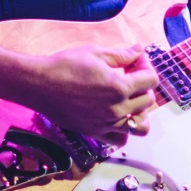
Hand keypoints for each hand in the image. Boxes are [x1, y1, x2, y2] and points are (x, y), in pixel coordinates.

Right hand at [26, 43, 157, 143]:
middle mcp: (116, 109)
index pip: (151, 80)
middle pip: (148, 100)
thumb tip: (139, 51)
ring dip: (139, 111)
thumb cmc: (65, 65)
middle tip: (129, 75)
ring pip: (140, 125)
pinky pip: (120, 140)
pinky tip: (116, 116)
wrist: (39, 84)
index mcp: (119, 87)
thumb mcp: (96, 53)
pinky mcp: (94, 132)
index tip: (135, 61)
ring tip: (128, 100)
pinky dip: (123, 130)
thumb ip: (122, 54)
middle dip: (143, 85)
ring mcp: (106, 124)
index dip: (146, 67)